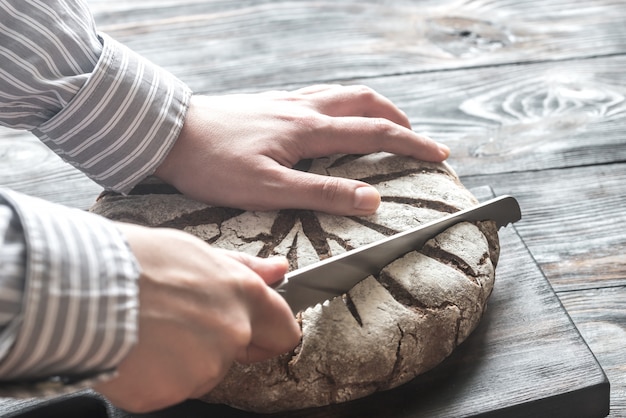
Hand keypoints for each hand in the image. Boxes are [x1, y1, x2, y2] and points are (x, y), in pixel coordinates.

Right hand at [95, 222, 300, 412]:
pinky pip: (168, 389)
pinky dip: (152, 376)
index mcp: (243, 296)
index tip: (256, 331)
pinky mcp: (168, 393)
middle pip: (239, 352)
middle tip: (179, 321)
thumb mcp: (194, 251)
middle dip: (218, 342)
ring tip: (147, 328)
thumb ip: (243, 268)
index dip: (271, 331)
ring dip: (180, 359)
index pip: (284, 330)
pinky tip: (133, 349)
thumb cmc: (132, 261)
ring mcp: (202, 368)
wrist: (78, 288)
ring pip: (201, 373)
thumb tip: (278, 270)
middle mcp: (232, 334)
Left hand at [154, 84, 448, 215]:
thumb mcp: (268, 189)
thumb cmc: (212, 163)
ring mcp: (285, 102)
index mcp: (308, 130)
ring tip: (387, 124)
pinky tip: (334, 119)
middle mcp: (302, 109)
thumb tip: (372, 199)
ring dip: (373, 108)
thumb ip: (322, 193)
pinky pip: (319, 96)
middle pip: (365, 103)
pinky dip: (343, 105)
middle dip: (399, 120)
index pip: (374, 134)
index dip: (411, 145)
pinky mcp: (269, 104)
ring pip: (342, 95)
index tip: (439, 155)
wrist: (168, 134)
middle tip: (418, 138)